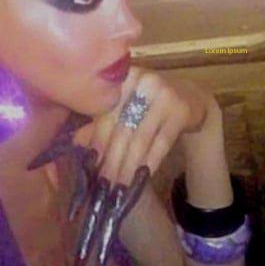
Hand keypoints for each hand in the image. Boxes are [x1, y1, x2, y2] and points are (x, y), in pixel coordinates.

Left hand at [26, 67, 215, 265]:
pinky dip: (150, 162)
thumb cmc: (146, 102)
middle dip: (112, 160)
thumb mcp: (123, 105)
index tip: (90, 168)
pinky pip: (162, 142)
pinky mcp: (181, 110)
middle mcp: (142, 80)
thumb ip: (100, 121)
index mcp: (121, 77)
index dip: (97, 142)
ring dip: (128, 167)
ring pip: (140, 138)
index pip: (106, 115)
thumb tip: (75, 143)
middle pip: (122, 128)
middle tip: (103, 187)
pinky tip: (141, 178)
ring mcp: (164, 93)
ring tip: (119, 189)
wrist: (189, 95)